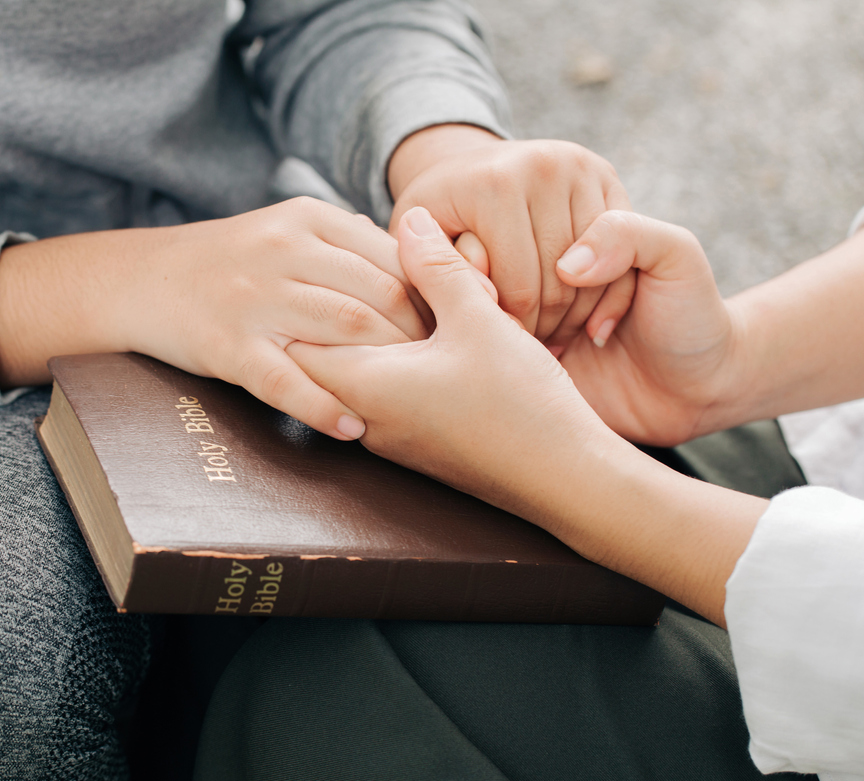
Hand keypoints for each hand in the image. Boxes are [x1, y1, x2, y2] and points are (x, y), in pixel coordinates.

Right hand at [0, 197, 425, 439]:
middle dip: (422, 338)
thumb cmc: (231, 262)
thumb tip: (425, 271)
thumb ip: (349, 247)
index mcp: (308, 219)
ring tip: (416, 400)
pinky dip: (325, 408)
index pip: (393, 257)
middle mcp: (284, 251)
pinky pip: (287, 383)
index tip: (464, 330)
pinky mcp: (228, 346)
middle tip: (451, 374)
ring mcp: (254, 299)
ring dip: (389, 369)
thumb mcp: (289, 232)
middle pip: (379, 295)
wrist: (142, 280)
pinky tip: (354, 429)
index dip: (435, 297)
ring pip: (345, 332)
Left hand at [286, 206, 767, 626]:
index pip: (298, 338)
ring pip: (354, 380)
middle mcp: (364, 420)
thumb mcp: (478, 318)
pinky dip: (391, 366)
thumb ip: (438, 267)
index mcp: (363, 385)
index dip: (311, 296)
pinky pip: (382, 400)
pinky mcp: (417, 449)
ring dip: (368, 341)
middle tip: (352, 271)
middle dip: (334, 314)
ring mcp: (390, 441)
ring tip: (393, 298)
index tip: (327, 263)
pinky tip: (426, 340)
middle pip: (321, 360)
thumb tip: (410, 219)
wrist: (566, 479)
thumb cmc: (521, 400)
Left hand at [387, 126, 635, 351]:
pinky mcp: (607, 172)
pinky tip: (581, 318)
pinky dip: (605, 293)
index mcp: (491, 185)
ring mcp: (579, 165)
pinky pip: (622, 253)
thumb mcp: (416, 254)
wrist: (469, 172)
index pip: (517, 291)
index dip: (510, 334)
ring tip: (547, 341)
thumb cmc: (436, 230)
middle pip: (559, 281)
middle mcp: (541, 164)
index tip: (497, 355)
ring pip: (593, 271)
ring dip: (575, 315)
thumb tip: (432, 308)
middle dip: (544, 329)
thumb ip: (424, 280)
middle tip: (529, 356)